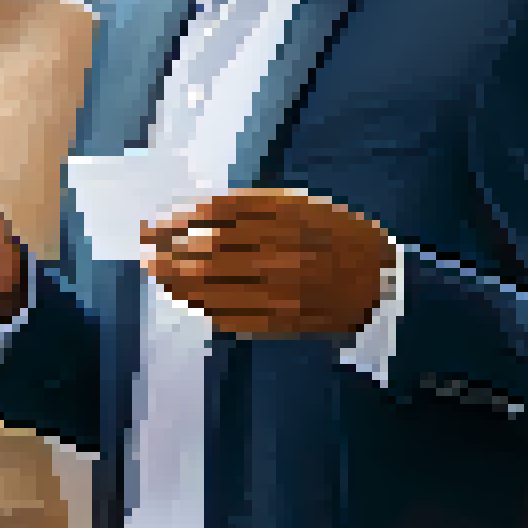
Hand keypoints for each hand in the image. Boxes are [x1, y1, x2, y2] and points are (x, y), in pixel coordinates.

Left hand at [141, 189, 396, 335]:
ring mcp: (279, 289)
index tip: (153, 223)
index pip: (215, 216)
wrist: (385, 283)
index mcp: (286, 216)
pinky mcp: (281, 319)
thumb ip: (255, 210)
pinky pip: (230, 314)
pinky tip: (186, 298)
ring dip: (175, 280)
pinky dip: (202, 305)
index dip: (177, 220)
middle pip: (206, 251)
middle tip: (142, 250)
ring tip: (155, 273)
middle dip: (166, 251)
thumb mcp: (304, 207)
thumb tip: (197, 217)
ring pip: (212, 286)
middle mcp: (280, 251)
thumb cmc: (341, 237)